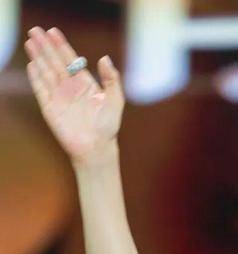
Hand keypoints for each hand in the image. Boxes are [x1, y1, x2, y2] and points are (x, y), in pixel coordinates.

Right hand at [24, 26, 124, 164]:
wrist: (97, 148)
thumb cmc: (108, 126)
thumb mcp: (115, 100)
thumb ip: (112, 79)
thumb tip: (105, 58)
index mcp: (84, 83)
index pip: (70, 59)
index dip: (61, 45)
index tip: (53, 32)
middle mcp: (70, 88)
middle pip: (54, 62)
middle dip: (45, 46)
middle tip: (35, 30)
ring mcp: (59, 97)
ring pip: (46, 72)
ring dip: (38, 57)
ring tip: (30, 42)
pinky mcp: (50, 109)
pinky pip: (41, 90)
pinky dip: (36, 78)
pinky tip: (32, 65)